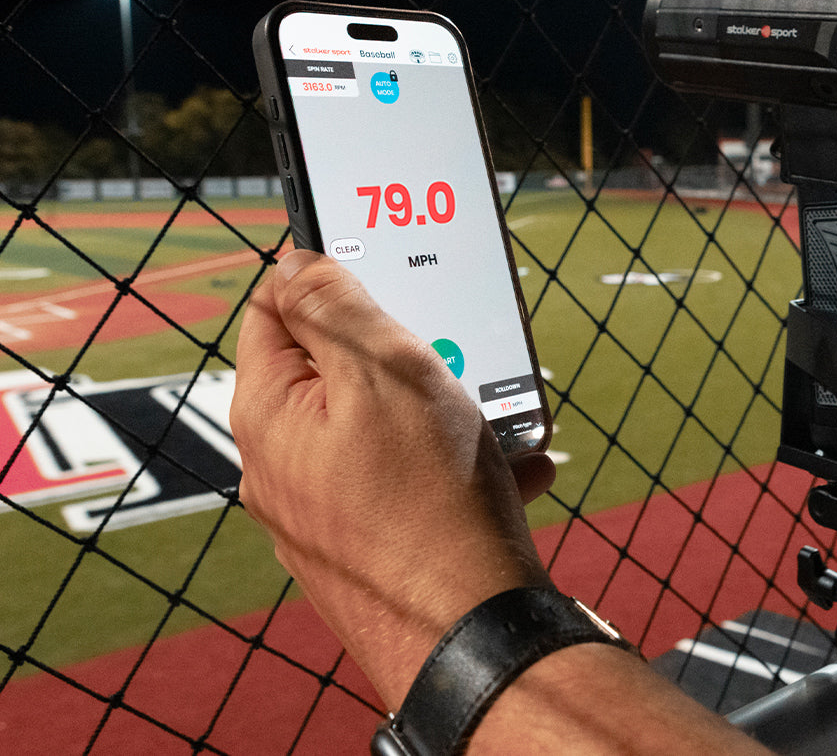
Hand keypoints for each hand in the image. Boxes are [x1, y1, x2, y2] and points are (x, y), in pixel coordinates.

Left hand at [230, 249, 553, 708]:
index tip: (379, 261)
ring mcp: (325, 511)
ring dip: (442, 406)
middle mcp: (284, 465)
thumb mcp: (386, 373)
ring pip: (383, 425)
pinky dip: (454, 461)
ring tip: (497, 411)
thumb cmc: (431, 502)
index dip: (324, 275)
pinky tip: (508, 465)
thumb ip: (334, 306)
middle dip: (406, 350)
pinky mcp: (368, 543)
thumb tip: (293, 262)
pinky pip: (407, 479)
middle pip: (338, 370)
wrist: (472, 632)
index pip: (273, 309)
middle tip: (457, 344)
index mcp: (270, 415)